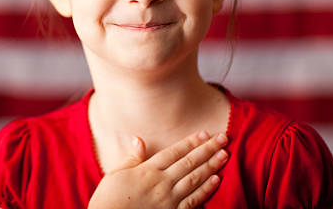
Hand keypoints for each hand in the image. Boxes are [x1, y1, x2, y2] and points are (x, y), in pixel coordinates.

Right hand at [88, 131, 227, 208]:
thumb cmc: (109, 199)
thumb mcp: (116, 174)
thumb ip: (132, 158)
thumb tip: (138, 139)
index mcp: (147, 170)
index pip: (174, 152)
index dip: (191, 142)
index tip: (204, 133)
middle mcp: (161, 183)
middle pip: (189, 162)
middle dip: (207, 149)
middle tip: (223, 138)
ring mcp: (169, 199)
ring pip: (195, 179)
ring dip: (211, 166)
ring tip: (224, 155)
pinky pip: (194, 200)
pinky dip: (206, 189)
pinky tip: (216, 180)